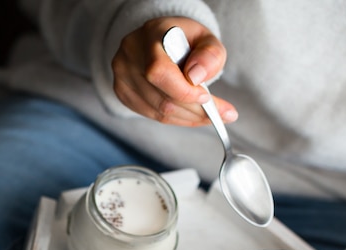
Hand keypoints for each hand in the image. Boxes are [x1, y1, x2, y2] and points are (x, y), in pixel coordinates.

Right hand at [112, 16, 237, 125]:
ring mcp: (122, 74)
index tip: (208, 98)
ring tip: (209, 115)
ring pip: (159, 111)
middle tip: (223, 115)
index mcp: (151, 34)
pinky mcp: (122, 91)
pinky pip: (153, 115)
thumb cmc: (186, 40)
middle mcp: (131, 53)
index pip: (160, 71)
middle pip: (162, 97)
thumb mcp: (206, 39)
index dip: (184, 91)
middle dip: (196, 111)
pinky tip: (190, 114)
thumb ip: (209, 55)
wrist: (162, 39)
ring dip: (189, 118)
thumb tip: (196, 78)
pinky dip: (177, 119)